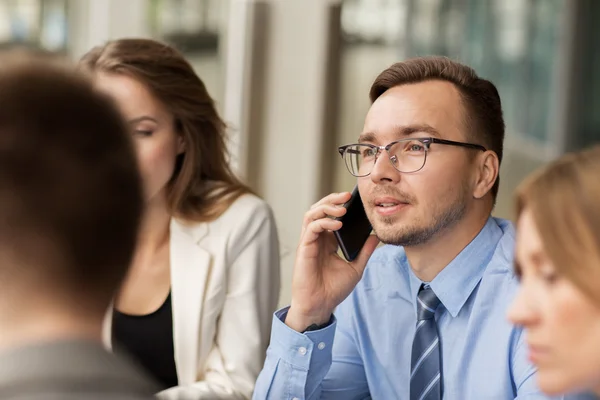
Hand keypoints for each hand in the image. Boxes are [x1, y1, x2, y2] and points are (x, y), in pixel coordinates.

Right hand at [285, 192, 378, 331]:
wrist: (320, 306)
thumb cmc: (333, 290)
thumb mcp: (355, 268)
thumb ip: (364, 252)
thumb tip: (376, 237)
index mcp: (327, 242)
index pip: (331, 216)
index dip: (340, 205)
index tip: (355, 200)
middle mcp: (317, 239)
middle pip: (319, 209)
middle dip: (332, 199)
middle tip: (347, 195)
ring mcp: (309, 242)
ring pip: (311, 214)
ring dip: (326, 207)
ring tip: (342, 208)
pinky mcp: (304, 248)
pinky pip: (311, 228)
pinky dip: (324, 222)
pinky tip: (337, 224)